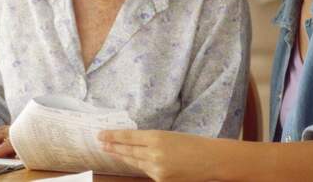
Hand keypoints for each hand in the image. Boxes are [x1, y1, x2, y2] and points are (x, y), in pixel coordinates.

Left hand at [98, 130, 217, 181]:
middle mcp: (155, 153)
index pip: (129, 137)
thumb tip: (132, 143)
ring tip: (111, 151)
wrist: (211, 160)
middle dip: (113, 147)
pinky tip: (132, 161)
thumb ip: (152, 140)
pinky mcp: (162, 180)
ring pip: (135, 162)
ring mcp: (157, 169)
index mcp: (158, 137)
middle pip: (128, 150)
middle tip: (101, 143)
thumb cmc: (193, 144)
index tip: (101, 135)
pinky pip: (146, 171)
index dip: (113, 136)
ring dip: (123, 157)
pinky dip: (140, 165)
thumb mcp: (170, 135)